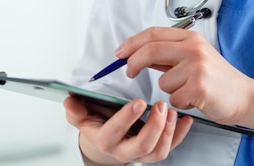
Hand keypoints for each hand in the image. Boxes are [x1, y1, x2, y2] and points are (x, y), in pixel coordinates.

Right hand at [64, 95, 192, 164]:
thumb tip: (68, 99)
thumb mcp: (82, 114)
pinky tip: (185, 118)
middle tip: (160, 105)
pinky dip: (180, 133)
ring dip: (168, 131)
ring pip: (158, 151)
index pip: (114, 133)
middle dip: (154, 126)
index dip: (126, 119)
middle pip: (142, 145)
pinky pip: (171, 146)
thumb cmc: (97, 121)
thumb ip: (75, 108)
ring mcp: (141, 153)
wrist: (106, 139)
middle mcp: (124, 151)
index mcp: (105, 140)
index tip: (137, 101)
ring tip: (172, 111)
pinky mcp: (154, 150)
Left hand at [115, 26, 252, 125]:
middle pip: (150, 50)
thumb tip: (137, 53)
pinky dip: (181, 102)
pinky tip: (195, 99)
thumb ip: (167, 54)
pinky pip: (174, 98)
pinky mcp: (199, 86)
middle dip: (133, 62)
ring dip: (170, 90)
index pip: (152, 34)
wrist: (245, 96)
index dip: (132, 42)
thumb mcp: (193, 57)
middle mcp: (193, 48)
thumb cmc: (218, 78)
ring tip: (188, 90)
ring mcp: (197, 66)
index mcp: (190, 38)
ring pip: (162, 81)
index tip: (120, 53)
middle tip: (129, 72)